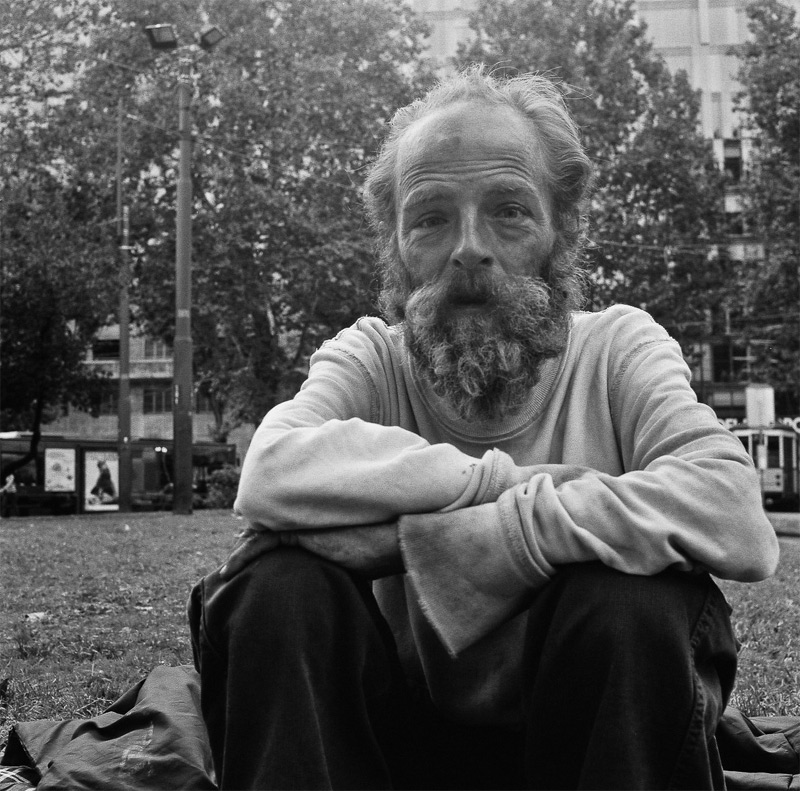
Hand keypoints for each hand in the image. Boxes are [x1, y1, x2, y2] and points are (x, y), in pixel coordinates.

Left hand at [219, 521, 402, 580]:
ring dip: (242, 551)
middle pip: (267, 530)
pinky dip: (245, 554)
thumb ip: (336, 566)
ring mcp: (304, 524)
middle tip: (230, 566)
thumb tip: (328, 593)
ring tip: (225, 570)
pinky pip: (264, 542)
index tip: (247, 553)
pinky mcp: (301, 532)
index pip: (282, 533)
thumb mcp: (354, 564)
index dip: (262, 541)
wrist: (393, 539)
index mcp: (317, 530)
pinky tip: (229, 569)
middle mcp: (307, 523)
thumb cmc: (381, 554)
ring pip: (261, 535)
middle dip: (248, 544)